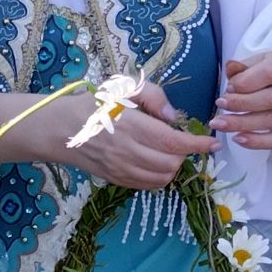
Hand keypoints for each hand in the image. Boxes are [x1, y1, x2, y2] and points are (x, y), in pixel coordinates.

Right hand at [60, 80, 215, 189]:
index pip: (173, 142)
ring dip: (174, 166)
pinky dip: (160, 177)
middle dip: (184, 154)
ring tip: (169, 152)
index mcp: (130, 125)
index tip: (213, 143)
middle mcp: (127, 151)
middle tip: (181, 141)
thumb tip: (173, 117)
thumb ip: (151, 95)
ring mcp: (121, 169)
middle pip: (172, 163)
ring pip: (162, 178)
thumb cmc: (91, 104)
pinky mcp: (116, 180)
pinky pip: (148, 186)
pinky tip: (156, 162)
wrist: (59, 130)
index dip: (198, 145)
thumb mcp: (120, 86)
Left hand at [208, 52, 271, 149]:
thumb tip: (229, 67)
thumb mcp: (264, 62)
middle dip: (242, 103)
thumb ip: (245, 66)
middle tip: (220, 105)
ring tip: (220, 124)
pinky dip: (258, 142)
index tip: (228, 88)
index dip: (246, 81)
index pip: (270, 72)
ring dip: (243, 124)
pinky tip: (239, 139)